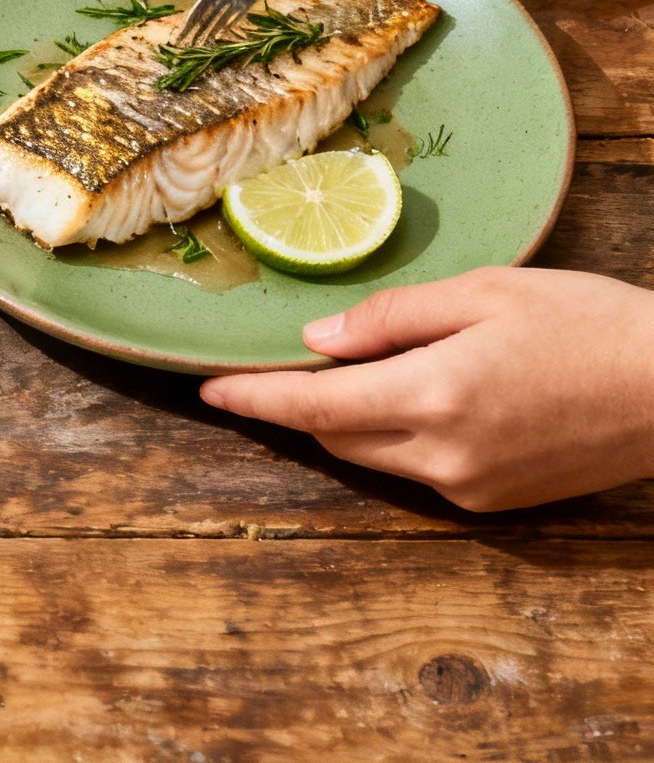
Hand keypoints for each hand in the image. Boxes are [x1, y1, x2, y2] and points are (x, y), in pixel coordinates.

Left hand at [200, 268, 653, 510]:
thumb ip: (391, 318)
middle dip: (307, 404)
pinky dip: (404, 438)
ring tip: (368, 372)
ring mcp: (472, 488)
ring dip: (355, 421)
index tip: (210, 392)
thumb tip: (315, 342)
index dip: (255, 399)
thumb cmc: (587, 323)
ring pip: (376, 457)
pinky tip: (432, 398)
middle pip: (337, 437)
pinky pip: (421, 472)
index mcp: (434, 395)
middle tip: (299, 362)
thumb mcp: (485, 293)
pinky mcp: (497, 504)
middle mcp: (444, 455)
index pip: (314, 407)